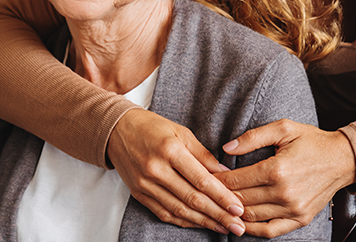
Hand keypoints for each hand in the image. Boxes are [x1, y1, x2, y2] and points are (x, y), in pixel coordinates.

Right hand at [107, 108, 246, 235]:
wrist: (116, 130)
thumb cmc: (152, 127)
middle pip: (192, 199)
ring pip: (179, 210)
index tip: (239, 208)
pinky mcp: (138, 193)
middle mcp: (156, 169)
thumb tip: (225, 174)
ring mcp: (145, 184)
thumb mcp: (180, 132)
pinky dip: (183, 221)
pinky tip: (200, 224)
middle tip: (238, 226)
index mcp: (170, 150)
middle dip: (218, 214)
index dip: (222, 197)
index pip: (201, 180)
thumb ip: (202, 155)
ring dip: (204, 222)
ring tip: (224, 228)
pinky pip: (164, 213)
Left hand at [216, 119, 355, 237]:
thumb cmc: (312, 141)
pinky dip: (252, 229)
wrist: (344, 159)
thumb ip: (252, 137)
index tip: (205, 178)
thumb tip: (226, 148)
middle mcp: (283, 193)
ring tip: (218, 206)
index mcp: (276, 169)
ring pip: (251, 216)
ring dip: (232, 213)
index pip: (236, 181)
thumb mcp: (283, 128)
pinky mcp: (300, 219)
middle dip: (220, 197)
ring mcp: (292, 209)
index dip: (217, 180)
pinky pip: (270, 230)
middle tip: (206, 192)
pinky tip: (240, 223)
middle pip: (240, 200)